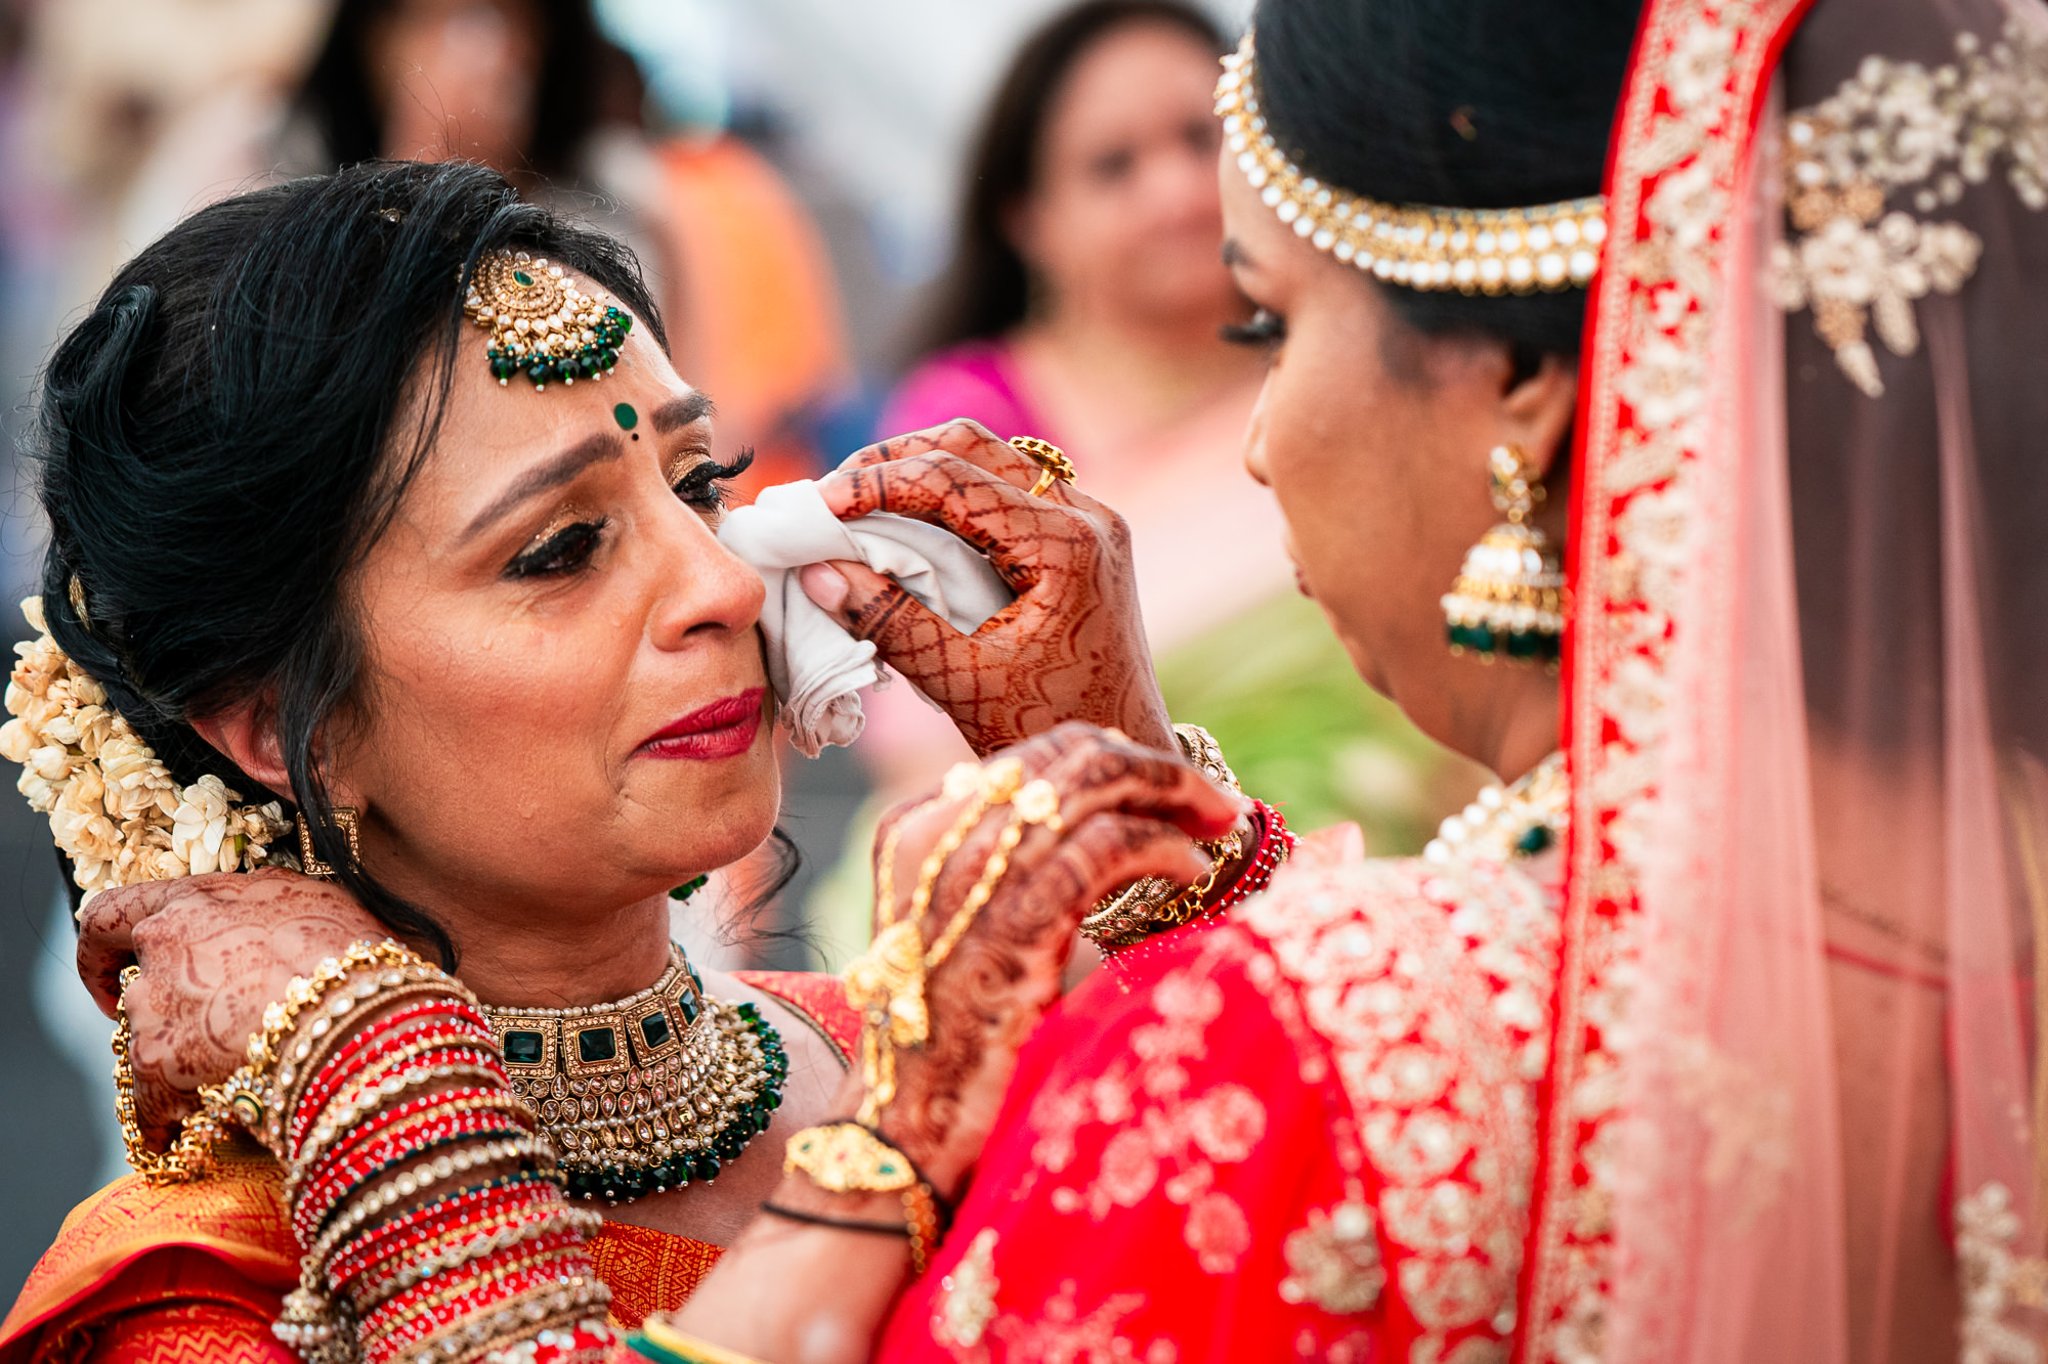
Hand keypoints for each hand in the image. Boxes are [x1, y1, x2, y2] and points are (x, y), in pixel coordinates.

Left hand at [77, 870, 384, 1143]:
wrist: (356, 1015)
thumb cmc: (353, 954)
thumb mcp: (314, 903)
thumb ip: (268, 910)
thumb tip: (273, 925)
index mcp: (198, 900)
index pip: (112, 913)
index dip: (105, 947)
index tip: (119, 969)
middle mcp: (163, 945)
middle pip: (133, 986)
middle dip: (160, 1013)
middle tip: (191, 1034)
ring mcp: (155, 1008)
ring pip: (147, 1043)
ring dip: (180, 1063)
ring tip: (231, 1086)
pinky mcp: (160, 1069)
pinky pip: (149, 1107)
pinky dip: (165, 1125)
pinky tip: (192, 1140)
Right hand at [801, 419, 1174, 756]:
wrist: (1123, 753)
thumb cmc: (1047, 728)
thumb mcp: (960, 681)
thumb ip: (889, 622)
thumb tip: (817, 571)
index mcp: (1065, 545)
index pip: (953, 478)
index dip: (875, 483)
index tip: (817, 506)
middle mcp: (1087, 516)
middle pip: (972, 444)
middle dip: (893, 459)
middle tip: (831, 494)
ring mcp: (1089, 523)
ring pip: (990, 458)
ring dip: (921, 471)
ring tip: (859, 504)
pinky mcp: (1080, 540)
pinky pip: (1007, 491)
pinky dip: (952, 497)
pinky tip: (908, 526)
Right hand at [847, 722, 1243, 1194]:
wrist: (908, 1128)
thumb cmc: (954, 1046)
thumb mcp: (976, 937)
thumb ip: (1022, 879)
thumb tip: (1110, 839)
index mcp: (919, 829)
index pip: (1036, 754)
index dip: (1117, 762)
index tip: (1173, 793)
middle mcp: (937, 832)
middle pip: (1070, 752)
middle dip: (1155, 766)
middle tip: (1213, 802)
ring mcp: (972, 870)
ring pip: (1095, 783)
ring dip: (1174, 795)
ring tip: (1218, 826)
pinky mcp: (1015, 916)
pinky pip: (1110, 845)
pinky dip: (1164, 847)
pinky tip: (1190, 873)